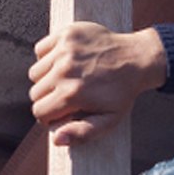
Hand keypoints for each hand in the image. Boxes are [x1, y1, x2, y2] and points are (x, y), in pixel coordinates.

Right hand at [29, 22, 165, 145]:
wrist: (138, 59)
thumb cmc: (122, 92)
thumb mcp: (110, 120)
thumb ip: (83, 133)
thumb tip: (56, 140)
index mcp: (72, 94)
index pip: (39, 111)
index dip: (49, 116)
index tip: (62, 112)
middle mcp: (64, 71)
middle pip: (35, 92)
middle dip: (48, 98)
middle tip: (68, 95)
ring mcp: (64, 51)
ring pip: (35, 72)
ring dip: (47, 77)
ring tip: (67, 78)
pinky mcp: (65, 34)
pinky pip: (40, 49)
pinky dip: (48, 56)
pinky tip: (66, 61)